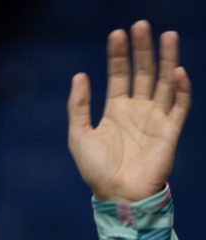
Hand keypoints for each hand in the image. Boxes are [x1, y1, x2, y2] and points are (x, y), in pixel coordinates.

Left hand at [67, 20, 190, 202]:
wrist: (117, 196)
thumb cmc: (96, 170)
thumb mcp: (79, 135)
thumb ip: (78, 106)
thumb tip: (79, 75)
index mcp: (115, 111)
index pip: (120, 75)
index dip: (118, 55)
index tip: (117, 34)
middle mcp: (137, 111)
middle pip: (143, 72)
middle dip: (143, 49)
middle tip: (142, 25)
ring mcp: (155, 119)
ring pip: (163, 82)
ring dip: (166, 59)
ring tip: (167, 35)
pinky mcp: (169, 131)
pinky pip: (179, 106)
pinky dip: (180, 89)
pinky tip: (176, 71)